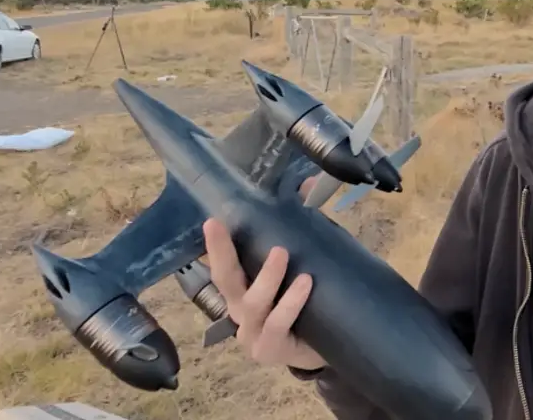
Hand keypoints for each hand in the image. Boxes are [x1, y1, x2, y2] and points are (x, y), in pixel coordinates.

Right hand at [204, 177, 325, 370]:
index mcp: (241, 289)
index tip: (211, 219)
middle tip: (217, 224)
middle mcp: (240, 309)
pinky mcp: (271, 348)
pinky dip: (290, 303)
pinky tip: (304, 284)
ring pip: (252, 302)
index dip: (214, 243)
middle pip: (224, 280)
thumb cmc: (302, 304)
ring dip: (267, 277)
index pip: (222, 263)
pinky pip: (278, 323)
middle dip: (220, 252)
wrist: (321, 348)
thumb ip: (301, 227)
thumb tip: (309, 184)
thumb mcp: (298, 266)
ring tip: (282, 253)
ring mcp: (252, 333)